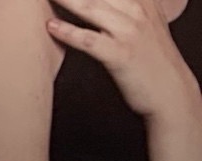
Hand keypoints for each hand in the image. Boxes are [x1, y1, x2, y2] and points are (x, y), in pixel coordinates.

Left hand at [47, 0, 199, 118]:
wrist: (170, 90)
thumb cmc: (152, 61)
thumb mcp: (146, 25)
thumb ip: (128, 10)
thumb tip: (103, 6)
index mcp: (143, 0)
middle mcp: (138, 10)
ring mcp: (129, 31)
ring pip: (91, 8)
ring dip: (66, 0)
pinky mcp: (120, 54)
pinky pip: (89, 40)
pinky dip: (68, 32)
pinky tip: (51, 26)